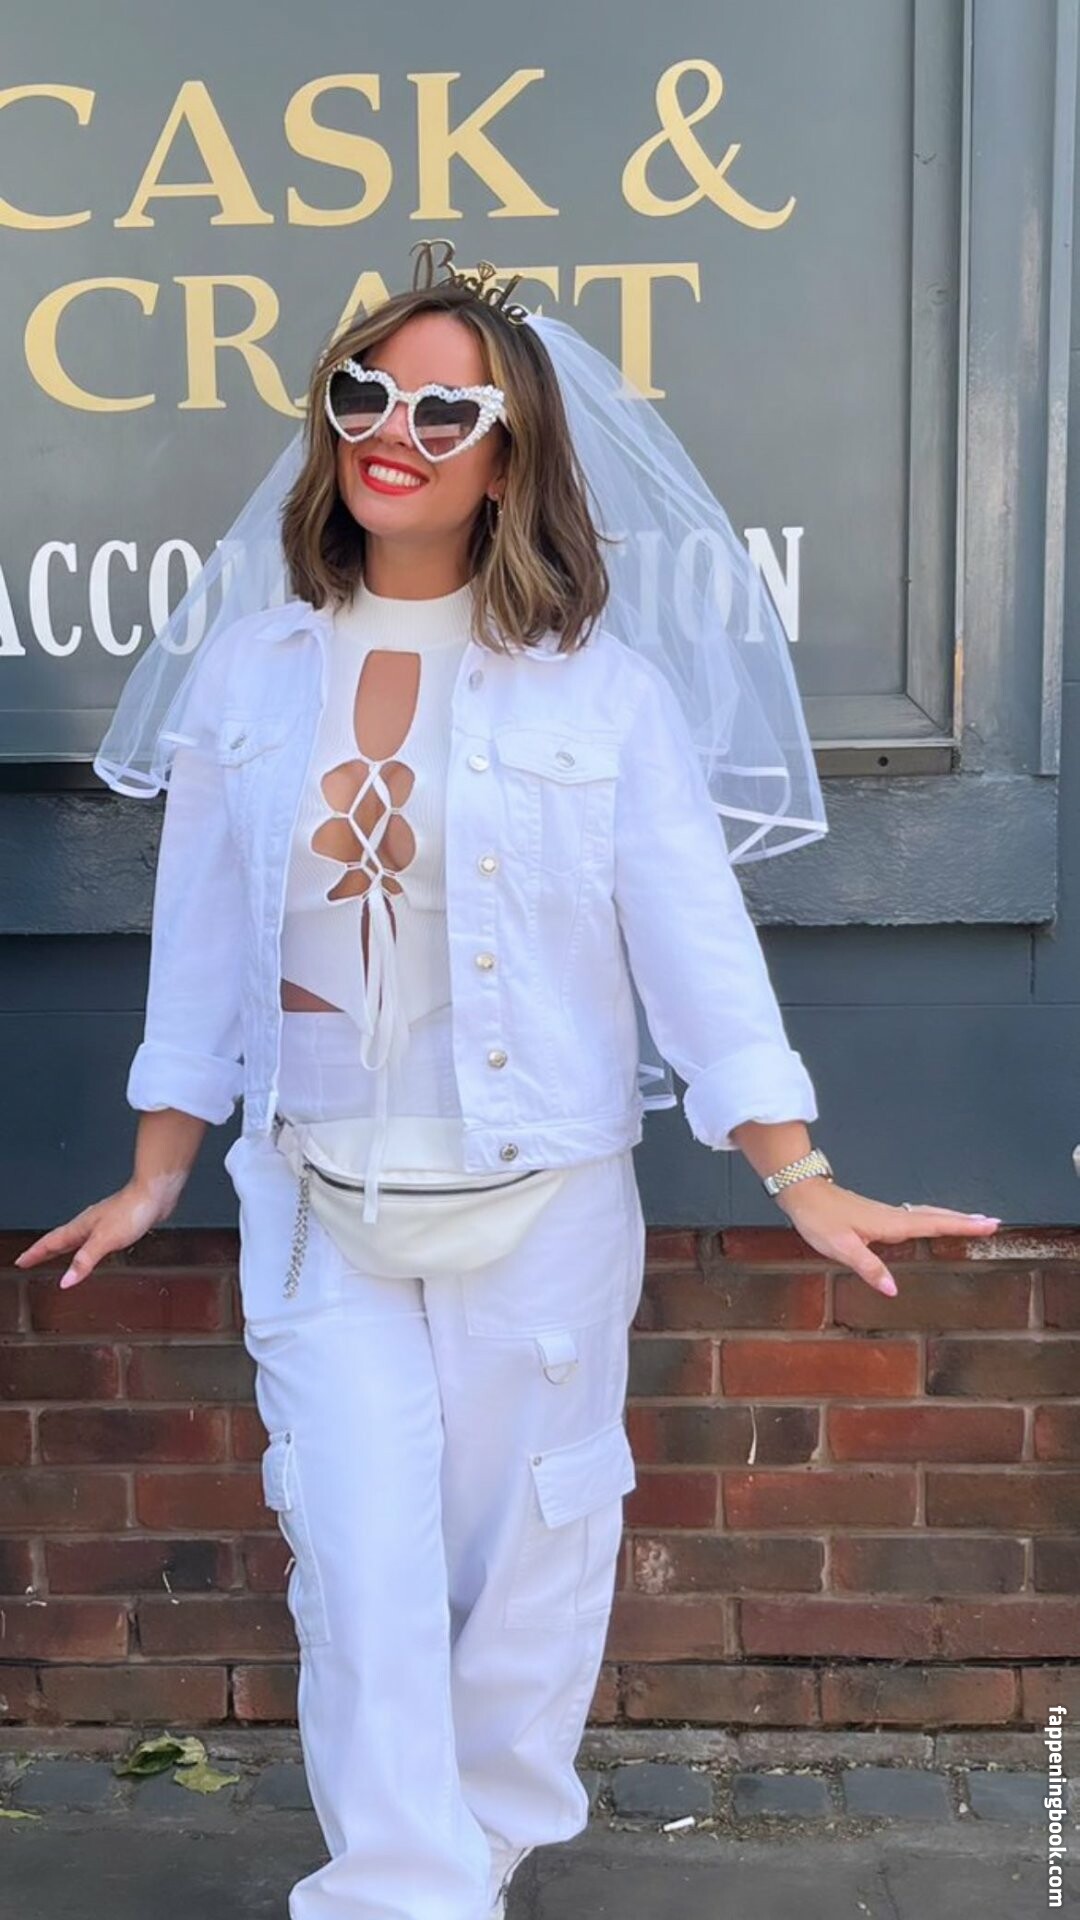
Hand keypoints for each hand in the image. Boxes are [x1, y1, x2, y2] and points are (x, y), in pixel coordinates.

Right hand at [13, 1174, 184, 1289]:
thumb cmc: (131, 1211)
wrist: (155, 1194)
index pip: (51, 1243)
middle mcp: (88, 1225)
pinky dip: (85, 1247)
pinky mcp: (117, 1225)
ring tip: (55, 1256)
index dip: (35, 1254)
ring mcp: (102, 1223)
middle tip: (30, 1260)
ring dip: (63, 1249)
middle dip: (43, 1251)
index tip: (21, 1261)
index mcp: (81, 1228)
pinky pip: (93, 1240)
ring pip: (76, 1239)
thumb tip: (65, 1281)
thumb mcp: (105, 1241)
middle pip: (60, 1240)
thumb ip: (84, 1261)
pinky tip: (92, 1249)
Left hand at [773, 1177, 1000, 1295]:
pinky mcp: (877, 1214)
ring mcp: (886, 1214)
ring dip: (950, 1218)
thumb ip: (868, 1267)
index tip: (989, 1224)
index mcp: (890, 1224)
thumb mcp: (841, 1247)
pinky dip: (931, 1218)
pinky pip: (914, 1215)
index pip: (933, 1225)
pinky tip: (930, 1223)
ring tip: (971, 1221)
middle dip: (964, 1221)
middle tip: (992, 1222)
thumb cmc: (820, 1218)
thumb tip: (893, 1290)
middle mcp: (893, 1216)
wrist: (802, 1192)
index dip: (961, 1227)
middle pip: (936, 1217)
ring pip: (926, 1214)